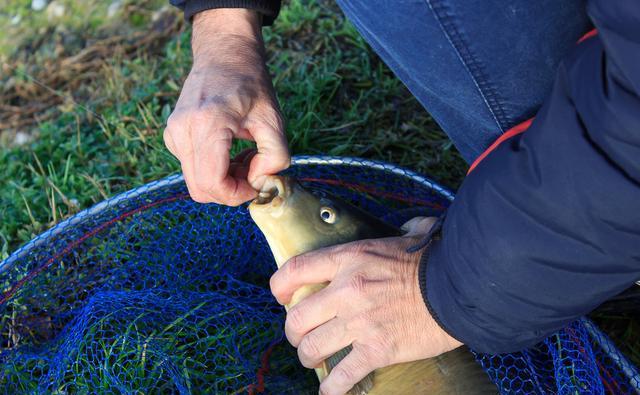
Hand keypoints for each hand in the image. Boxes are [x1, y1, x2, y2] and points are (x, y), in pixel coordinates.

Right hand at [164, 9, 288, 204]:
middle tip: (253, 171)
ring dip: (223, 180)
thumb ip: (275, 155)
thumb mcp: (274, 119)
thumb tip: (259, 181)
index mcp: (208, 124)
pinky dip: (213, 170)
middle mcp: (183, 130)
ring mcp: (174, 133)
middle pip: (201, 189)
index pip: (212, 183)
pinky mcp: (172, 136)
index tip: (256, 185)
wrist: (224, 55)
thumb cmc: (250, 84)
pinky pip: (192, 168)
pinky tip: (230, 151)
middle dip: (230, 190)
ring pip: (196, 182)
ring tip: (244, 157)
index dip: (237, 195)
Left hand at [270, 217, 461, 394]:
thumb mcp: (406, 237)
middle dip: (293, 331)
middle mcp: (347, 290)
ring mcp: (360, 322)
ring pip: (312, 348)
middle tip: (301, 334)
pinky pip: (342, 376)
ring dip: (309, 357)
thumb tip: (408, 227)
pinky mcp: (377, 350)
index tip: (280, 296)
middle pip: (296, 317)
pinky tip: (330, 391)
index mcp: (350, 259)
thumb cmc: (435, 261)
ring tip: (315, 359)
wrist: (462, 289)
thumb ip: (396, 232)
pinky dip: (332, 388)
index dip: (279, 286)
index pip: (295, 270)